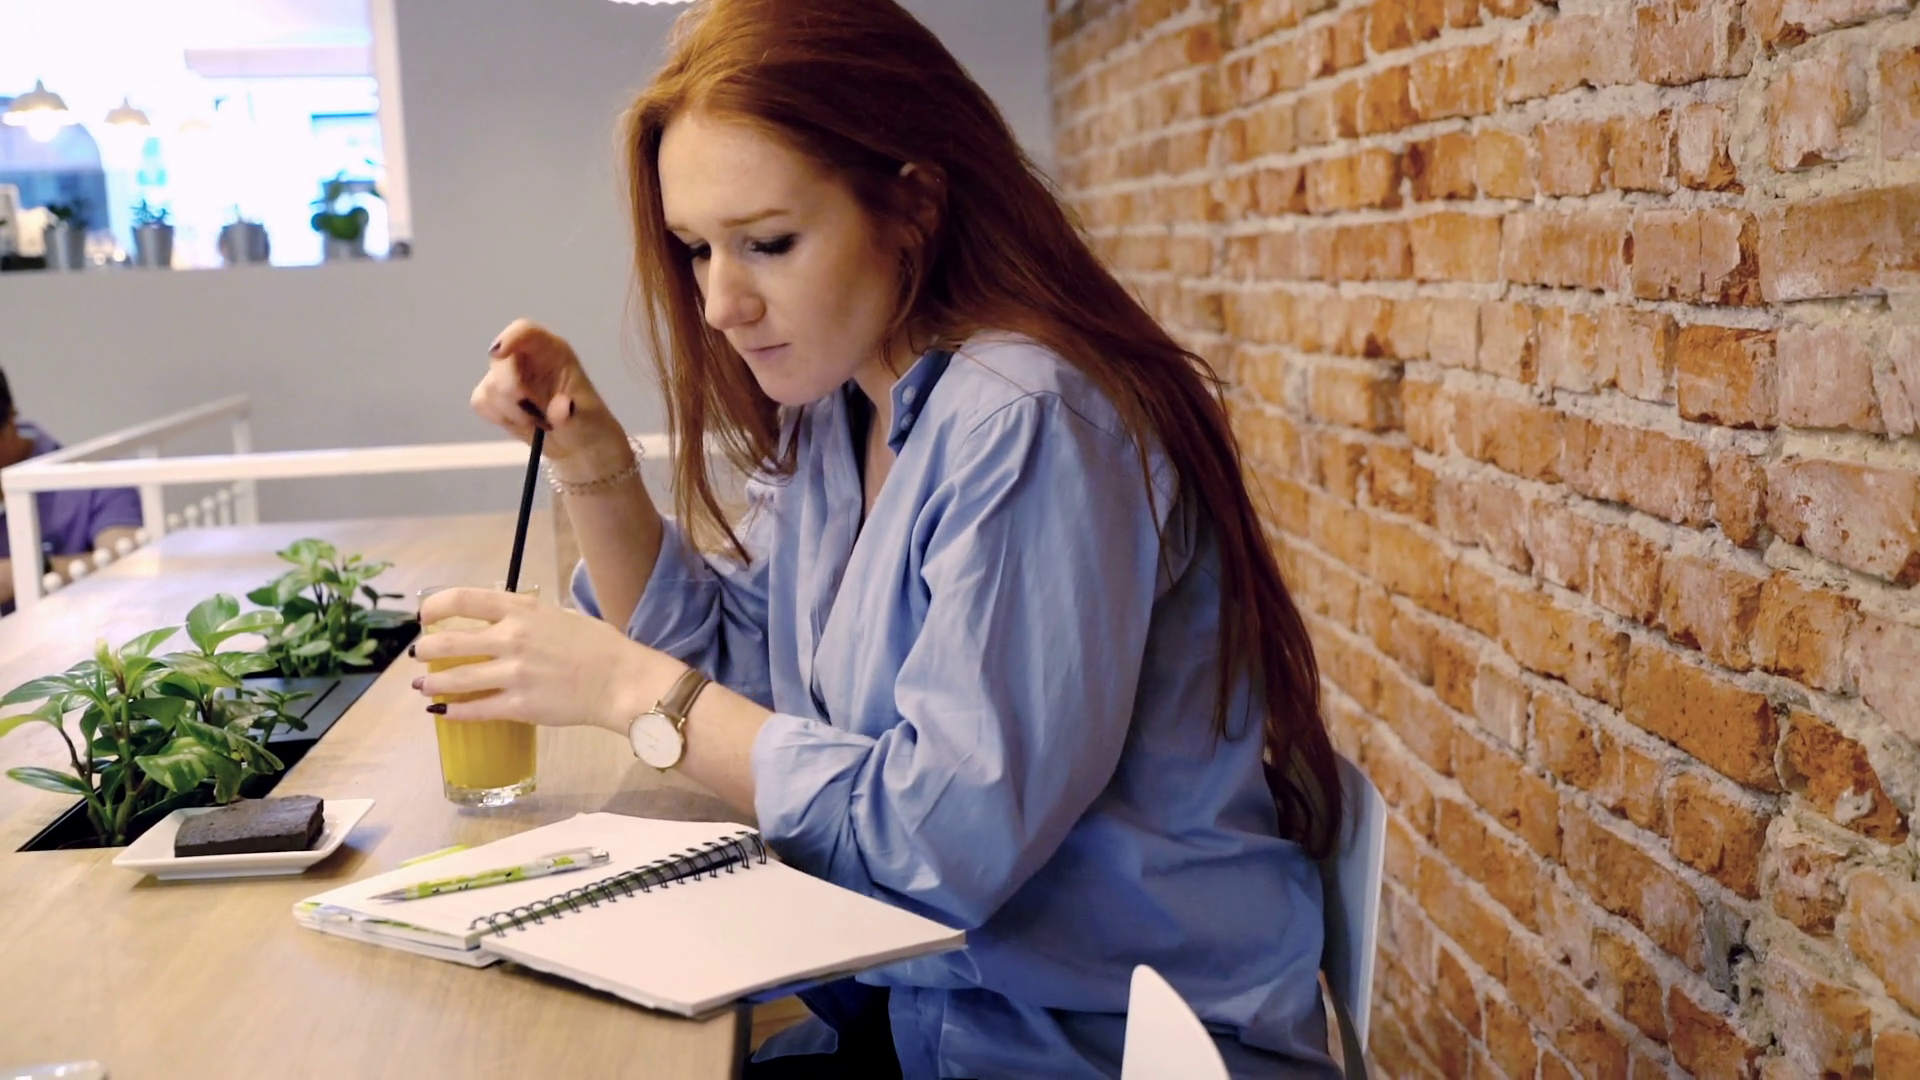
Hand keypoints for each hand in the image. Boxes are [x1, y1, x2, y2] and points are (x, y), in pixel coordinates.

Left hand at [411, 588, 688, 732]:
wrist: (622, 681)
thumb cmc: (599, 646)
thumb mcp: (560, 616)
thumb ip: (526, 617)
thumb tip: (499, 622)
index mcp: (523, 611)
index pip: (463, 599)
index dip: (435, 607)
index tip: (425, 616)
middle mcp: (513, 639)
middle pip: (449, 641)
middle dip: (426, 649)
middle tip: (421, 654)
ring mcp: (514, 674)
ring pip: (455, 678)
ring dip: (432, 682)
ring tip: (423, 685)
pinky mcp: (520, 706)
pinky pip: (476, 709)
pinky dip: (454, 710)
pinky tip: (443, 711)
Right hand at [473, 319, 625, 463]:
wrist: (579, 447)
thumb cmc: (588, 424)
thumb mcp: (587, 421)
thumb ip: (572, 415)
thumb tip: (560, 408)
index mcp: (553, 352)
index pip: (526, 331)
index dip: (510, 337)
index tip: (499, 353)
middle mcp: (527, 358)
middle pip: (500, 359)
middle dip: (509, 389)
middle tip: (531, 414)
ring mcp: (509, 376)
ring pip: (489, 385)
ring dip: (509, 410)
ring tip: (536, 422)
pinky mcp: (495, 397)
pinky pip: (481, 403)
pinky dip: (498, 417)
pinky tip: (520, 423)